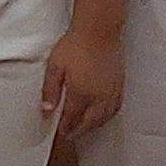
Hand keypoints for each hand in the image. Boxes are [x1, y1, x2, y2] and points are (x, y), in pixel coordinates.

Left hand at [41, 25, 125, 139]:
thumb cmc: (76, 44)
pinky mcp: (119, 85)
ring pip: (104, 117)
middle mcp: (98, 97)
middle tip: (71, 135)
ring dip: (93, 126)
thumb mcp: (54, 66)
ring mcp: (111, 91)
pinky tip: (102, 115)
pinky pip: (115, 108)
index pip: (72, 118)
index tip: (61, 132)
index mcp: (81, 93)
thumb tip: (46, 109)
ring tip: (85, 128)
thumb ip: (50, 90)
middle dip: (79, 131)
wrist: (99, 30)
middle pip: (90, 122)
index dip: (66, 127)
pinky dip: (107, 117)